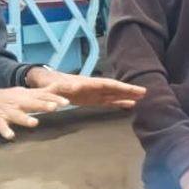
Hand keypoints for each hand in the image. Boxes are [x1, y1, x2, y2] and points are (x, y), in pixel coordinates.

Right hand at [0, 86, 67, 139]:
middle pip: (32, 104)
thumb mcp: (24, 92)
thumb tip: (59, 85)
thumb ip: (43, 91)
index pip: (42, 97)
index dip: (54, 99)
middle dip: (43, 105)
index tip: (67, 102)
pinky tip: (11, 136)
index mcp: (25, 97)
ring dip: (25, 119)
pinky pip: (1, 126)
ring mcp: (7, 112)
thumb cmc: (7, 98)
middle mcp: (17, 103)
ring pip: (17, 116)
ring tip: (34, 122)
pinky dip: (5, 131)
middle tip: (54, 107)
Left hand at [26, 68, 144, 108]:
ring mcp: (94, 93)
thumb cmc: (48, 86)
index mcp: (85, 83)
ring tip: (142, 97)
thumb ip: (62, 88)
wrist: (45, 84)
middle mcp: (92, 87)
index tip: (130, 89)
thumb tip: (74, 89)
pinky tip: (131, 105)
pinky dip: (120, 102)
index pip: (105, 84)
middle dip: (128, 89)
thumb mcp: (52, 87)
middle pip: (113, 88)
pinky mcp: (93, 100)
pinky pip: (109, 101)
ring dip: (127, 95)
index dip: (118, 87)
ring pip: (114, 94)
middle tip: (144, 91)